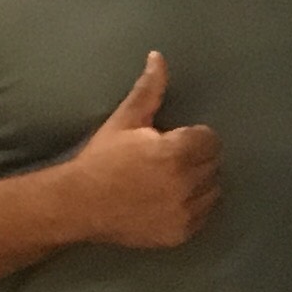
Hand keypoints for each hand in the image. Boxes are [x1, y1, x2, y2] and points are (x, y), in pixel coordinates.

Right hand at [71, 52, 221, 249]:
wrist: (77, 204)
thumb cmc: (102, 159)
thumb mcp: (124, 121)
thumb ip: (148, 91)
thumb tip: (158, 58)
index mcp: (175, 152)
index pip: (210, 139)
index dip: (193, 137)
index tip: (174, 141)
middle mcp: (185, 183)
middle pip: (214, 164)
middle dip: (196, 158)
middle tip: (170, 160)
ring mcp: (185, 211)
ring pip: (213, 190)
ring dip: (200, 183)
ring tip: (170, 180)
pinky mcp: (182, 233)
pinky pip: (204, 215)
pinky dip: (193, 207)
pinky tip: (169, 200)